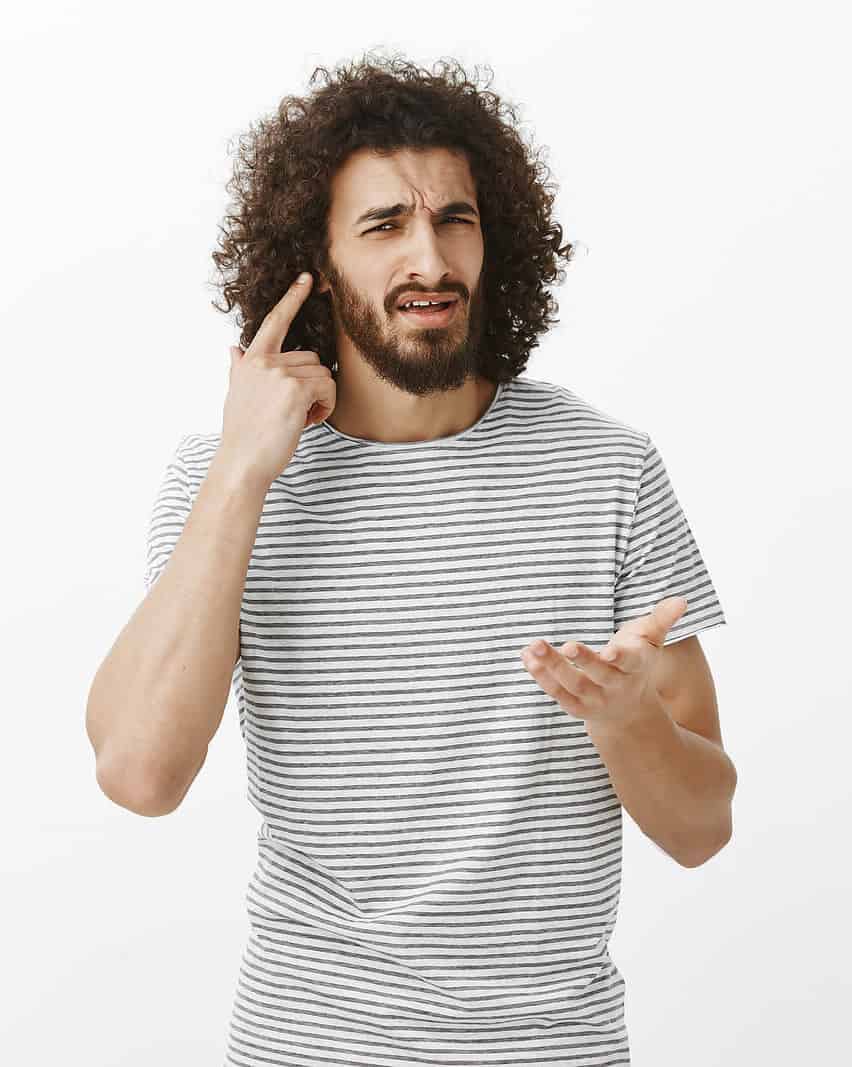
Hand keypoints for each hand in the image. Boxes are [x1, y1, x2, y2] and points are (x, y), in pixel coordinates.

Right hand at [219, 271, 335, 490]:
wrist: (242, 462)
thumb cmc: (243, 434)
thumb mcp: (236, 395)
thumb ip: (239, 369)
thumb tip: (234, 348)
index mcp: (251, 361)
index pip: (275, 321)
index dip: (292, 298)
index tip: (307, 278)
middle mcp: (264, 362)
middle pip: (311, 358)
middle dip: (313, 385)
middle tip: (298, 412)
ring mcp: (279, 374)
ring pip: (323, 374)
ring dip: (321, 398)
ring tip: (300, 418)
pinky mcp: (295, 389)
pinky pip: (328, 387)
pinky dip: (326, 407)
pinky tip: (307, 421)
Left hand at [520, 596, 688, 729]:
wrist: (628, 709)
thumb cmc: (636, 662)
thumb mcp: (651, 641)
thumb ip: (662, 620)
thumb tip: (682, 599)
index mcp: (635, 668)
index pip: (628, 663)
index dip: (619, 658)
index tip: (609, 650)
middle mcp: (615, 686)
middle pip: (597, 675)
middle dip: (582, 661)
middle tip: (566, 645)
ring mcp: (593, 698)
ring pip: (571, 684)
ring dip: (551, 666)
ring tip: (534, 646)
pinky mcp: (575, 705)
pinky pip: (555, 692)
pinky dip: (540, 676)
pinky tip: (527, 656)